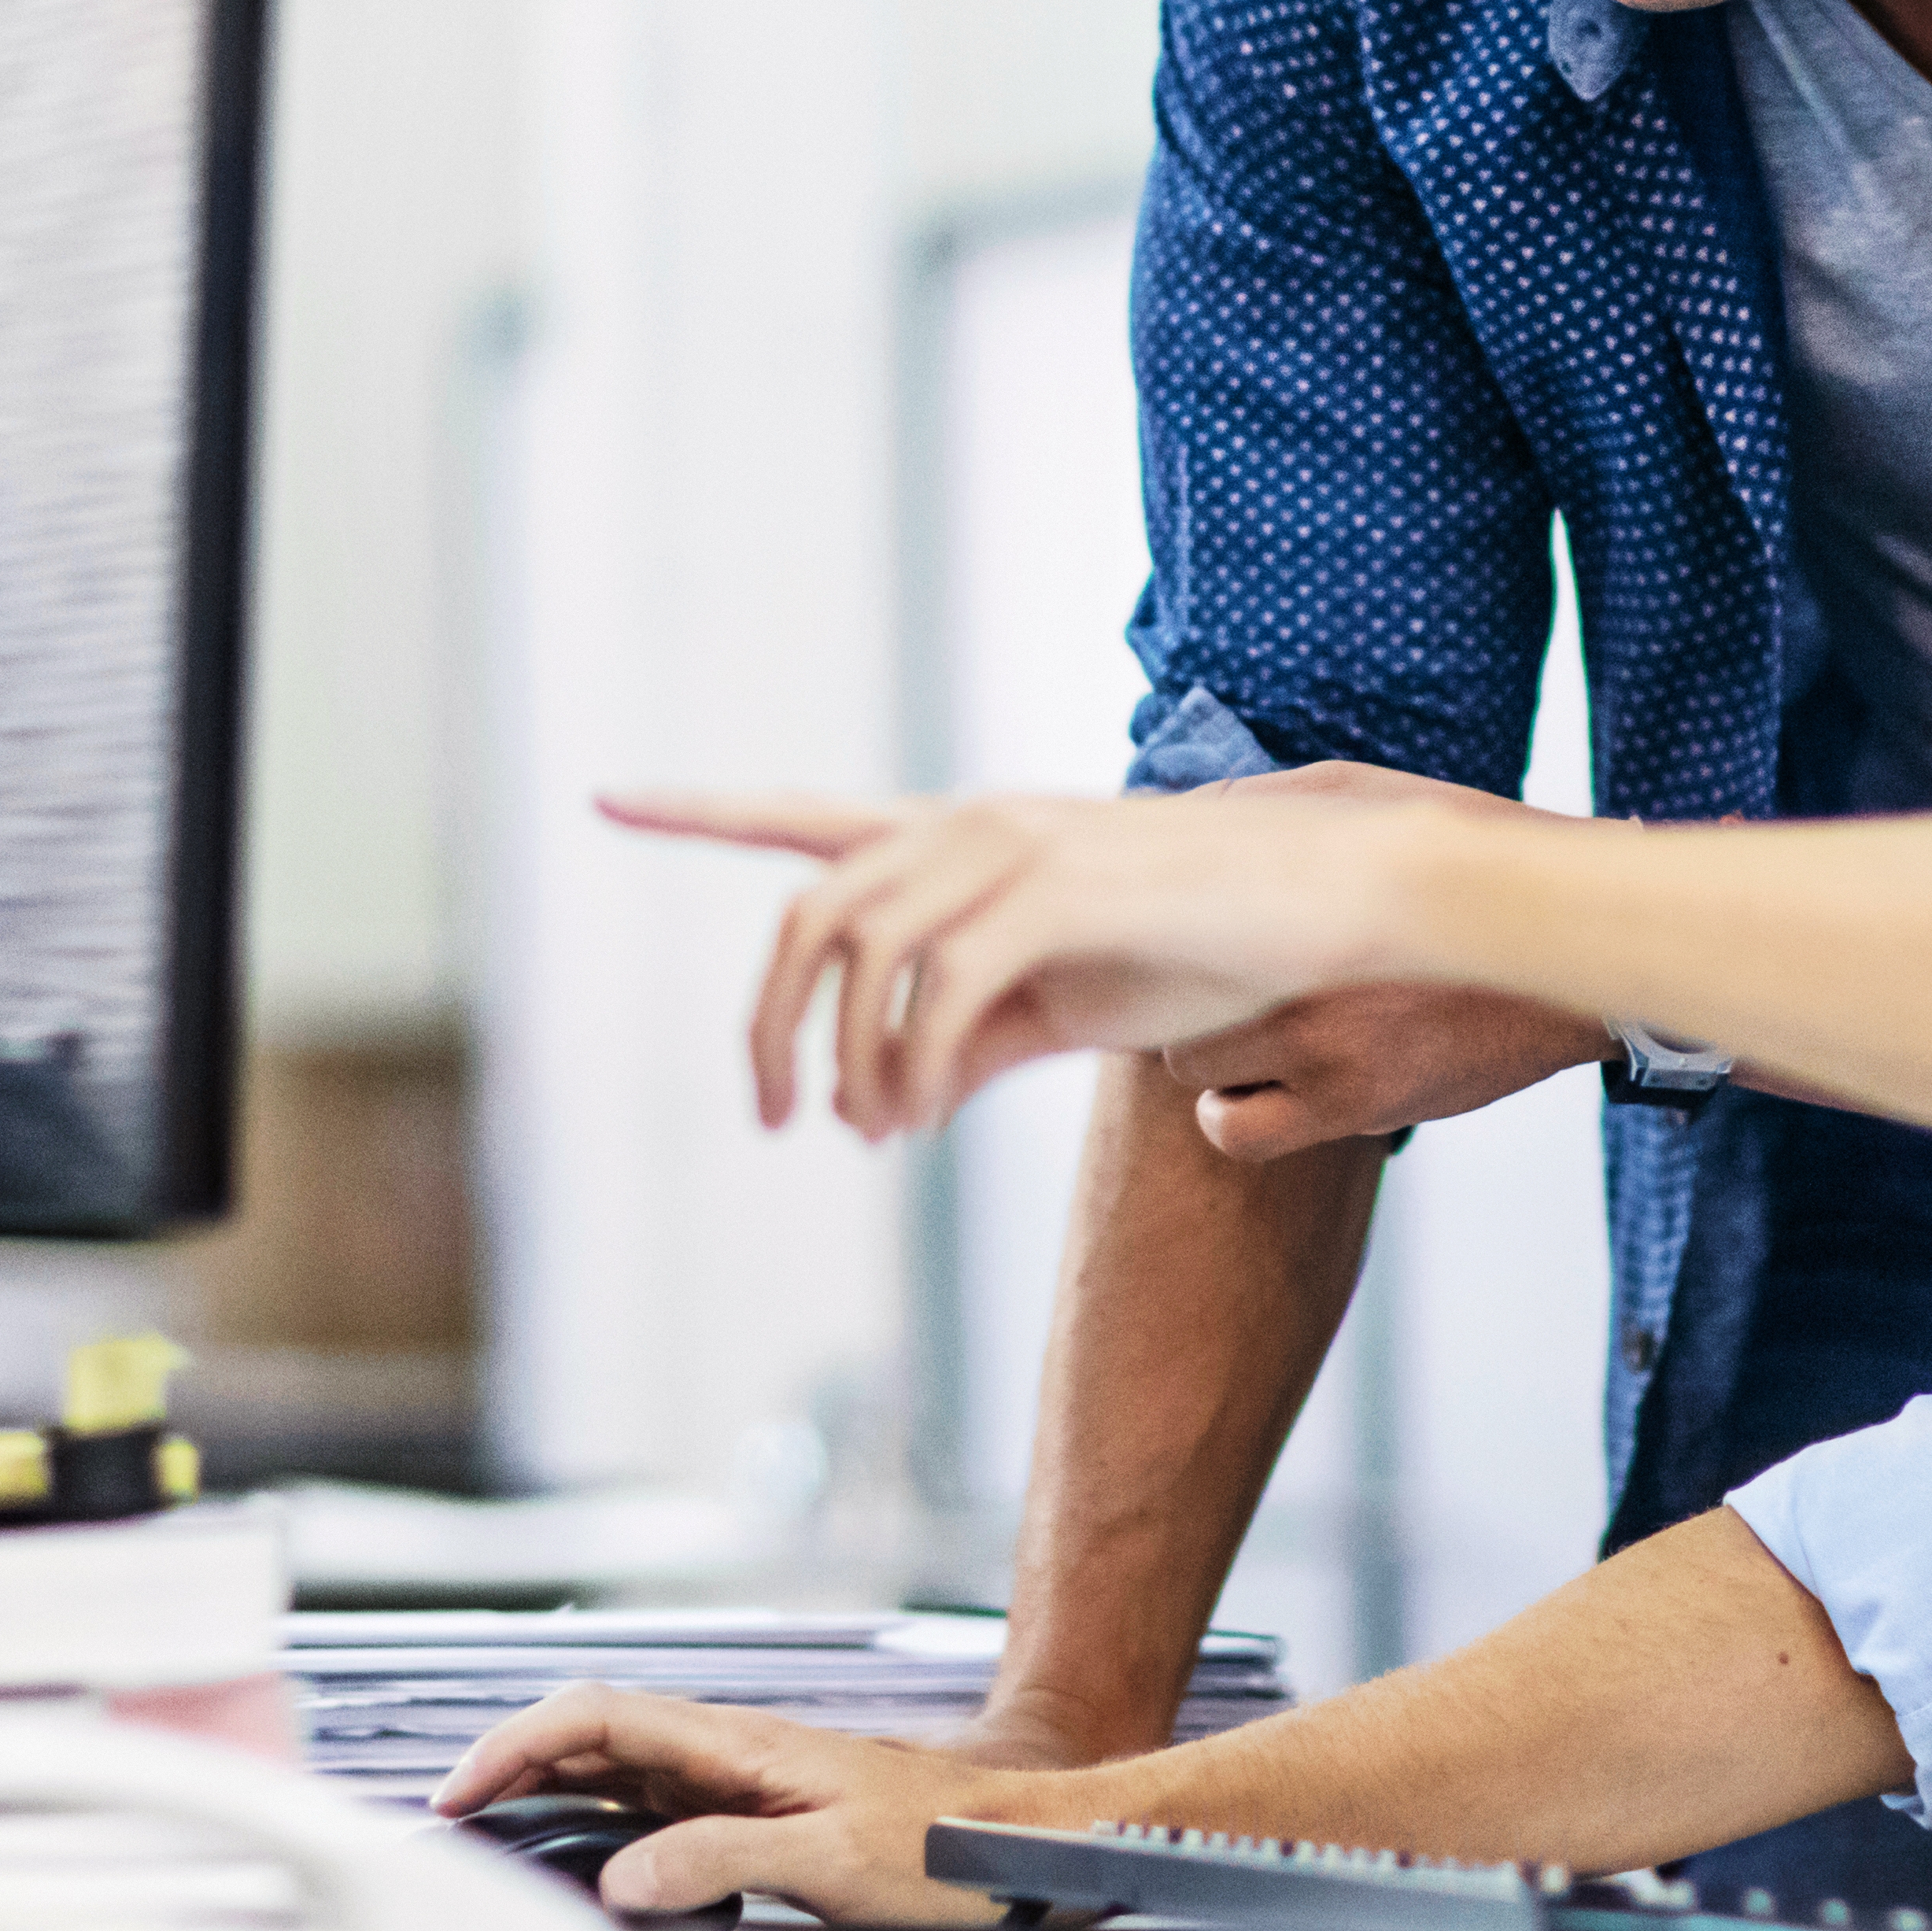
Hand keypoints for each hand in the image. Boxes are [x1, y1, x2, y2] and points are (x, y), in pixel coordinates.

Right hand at [431, 1680, 1073, 1929]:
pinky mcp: (756, 1812)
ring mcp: (738, 1778)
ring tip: (490, 1845)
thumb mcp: (831, 1860)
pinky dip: (599, 1823)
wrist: (1021, 1836)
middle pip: (590, 1736)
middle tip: (447, 1830)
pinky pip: (654, 1805)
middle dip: (507, 1769)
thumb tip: (618, 1879)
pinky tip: (584, 1860)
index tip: (457, 1796)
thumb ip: (720, 1861)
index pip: (595, 1716)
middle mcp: (726, 1750)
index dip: (514, 1747)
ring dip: (546, 1795)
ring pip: (616, 1769)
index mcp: (734, 1743)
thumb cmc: (945, 1843)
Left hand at [601, 782, 1446, 1139]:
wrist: (1325, 906)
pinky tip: (925, 1115)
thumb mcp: (1062, 999)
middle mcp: (968, 827)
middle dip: (767, 1026)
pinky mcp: (1057, 893)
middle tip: (777, 1121)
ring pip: (857, 947)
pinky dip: (911, 1064)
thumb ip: (971, 1035)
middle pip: (805, 913)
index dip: (699, 809)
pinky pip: (937, 989)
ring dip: (846, 1060)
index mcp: (961, 841)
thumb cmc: (1203, 946)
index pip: (803, 816)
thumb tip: (891, 1098)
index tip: (606, 796)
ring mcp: (1011, 851)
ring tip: (875, 1134)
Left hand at [1156, 766, 1594, 1151]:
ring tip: (1251, 1032)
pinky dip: (1236, 1116)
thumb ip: (1264, 803)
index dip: (1151, 931)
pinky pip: (1238, 1134)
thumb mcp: (1369, 797)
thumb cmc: (1462, 868)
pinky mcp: (1355, 1108)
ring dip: (1209, 1057)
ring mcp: (1327, 1053)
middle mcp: (1304, 978)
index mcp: (1301, 894)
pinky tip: (1267, 1084)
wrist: (1567, 958)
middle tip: (1223, 979)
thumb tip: (1174, 817)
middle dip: (1183, 993)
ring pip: (1192, 1074)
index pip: (1164, 919)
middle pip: (1167, 1003)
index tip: (1163, 932)